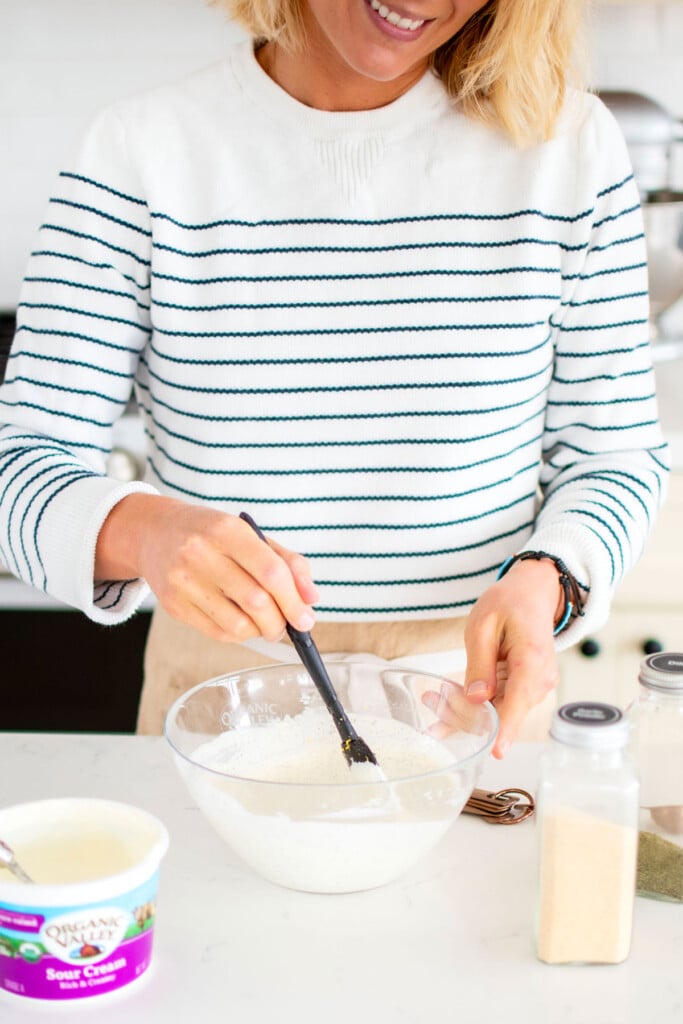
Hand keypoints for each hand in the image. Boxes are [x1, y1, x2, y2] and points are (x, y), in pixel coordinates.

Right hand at [95, 494, 318, 642]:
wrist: (155, 533)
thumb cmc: (212, 534)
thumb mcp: (250, 535)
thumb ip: (287, 563)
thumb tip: (311, 599)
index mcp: (227, 531)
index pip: (271, 572)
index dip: (294, 600)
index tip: (306, 618)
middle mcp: (201, 554)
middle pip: (256, 602)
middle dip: (280, 622)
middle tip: (288, 626)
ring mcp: (184, 582)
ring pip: (238, 623)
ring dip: (261, 631)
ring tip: (266, 624)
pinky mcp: (174, 606)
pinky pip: (218, 632)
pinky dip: (240, 634)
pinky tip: (243, 623)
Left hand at [422, 559, 560, 758]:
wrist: (533, 594)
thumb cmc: (510, 603)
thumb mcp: (483, 625)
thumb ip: (479, 663)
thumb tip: (477, 699)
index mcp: (531, 658)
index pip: (519, 700)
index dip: (506, 728)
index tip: (496, 752)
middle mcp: (540, 678)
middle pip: (503, 711)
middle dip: (466, 714)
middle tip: (432, 700)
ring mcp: (535, 685)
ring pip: (499, 711)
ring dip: (466, 710)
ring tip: (433, 698)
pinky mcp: (525, 688)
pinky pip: (500, 703)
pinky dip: (476, 703)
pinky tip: (448, 700)